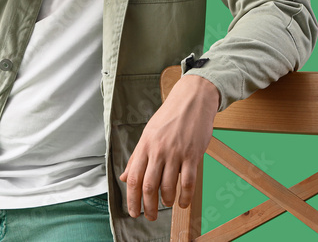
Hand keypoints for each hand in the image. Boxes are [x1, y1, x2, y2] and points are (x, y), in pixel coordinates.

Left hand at [119, 74, 219, 220]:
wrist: (192, 100)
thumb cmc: (169, 117)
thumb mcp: (148, 134)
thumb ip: (137, 157)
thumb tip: (124, 176)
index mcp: (145, 145)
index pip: (133, 177)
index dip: (132, 199)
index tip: (134, 211)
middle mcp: (158, 150)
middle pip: (148, 186)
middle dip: (148, 207)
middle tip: (150, 216)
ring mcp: (176, 152)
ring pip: (167, 186)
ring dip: (166, 201)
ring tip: (166, 204)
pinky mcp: (193, 154)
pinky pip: (188, 182)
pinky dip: (185, 196)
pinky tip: (183, 202)